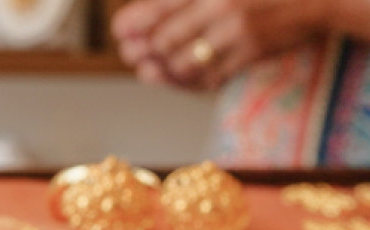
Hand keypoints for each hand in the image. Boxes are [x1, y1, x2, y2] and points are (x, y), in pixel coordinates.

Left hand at [112, 0, 329, 90]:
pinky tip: (179, 75)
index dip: (134, 23)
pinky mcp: (251, 54)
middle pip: (165, 42)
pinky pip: (209, 77)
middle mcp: (220, 7)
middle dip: (145, 51)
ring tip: (152, 69)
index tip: (120, 32)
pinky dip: (190, 80)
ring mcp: (236, 33)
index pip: (159, 9)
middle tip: (134, 55)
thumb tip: (146, 14)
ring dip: (165, 71)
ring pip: (183, 65)